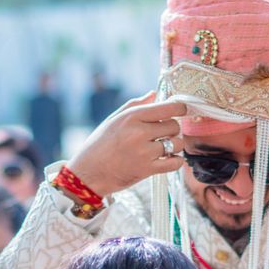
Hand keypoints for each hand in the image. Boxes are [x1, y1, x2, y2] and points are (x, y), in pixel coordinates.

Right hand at [69, 92, 186, 198]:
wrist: (88, 173)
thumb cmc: (99, 145)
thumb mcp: (113, 119)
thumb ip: (135, 105)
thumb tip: (155, 94)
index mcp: (132, 117)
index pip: (168, 108)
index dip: (179, 109)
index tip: (180, 111)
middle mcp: (139, 132)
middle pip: (174, 125)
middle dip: (172, 129)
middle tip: (164, 133)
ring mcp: (144, 152)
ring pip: (177, 143)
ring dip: (175, 145)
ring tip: (165, 147)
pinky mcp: (147, 170)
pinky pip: (175, 163)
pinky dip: (175, 161)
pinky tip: (168, 159)